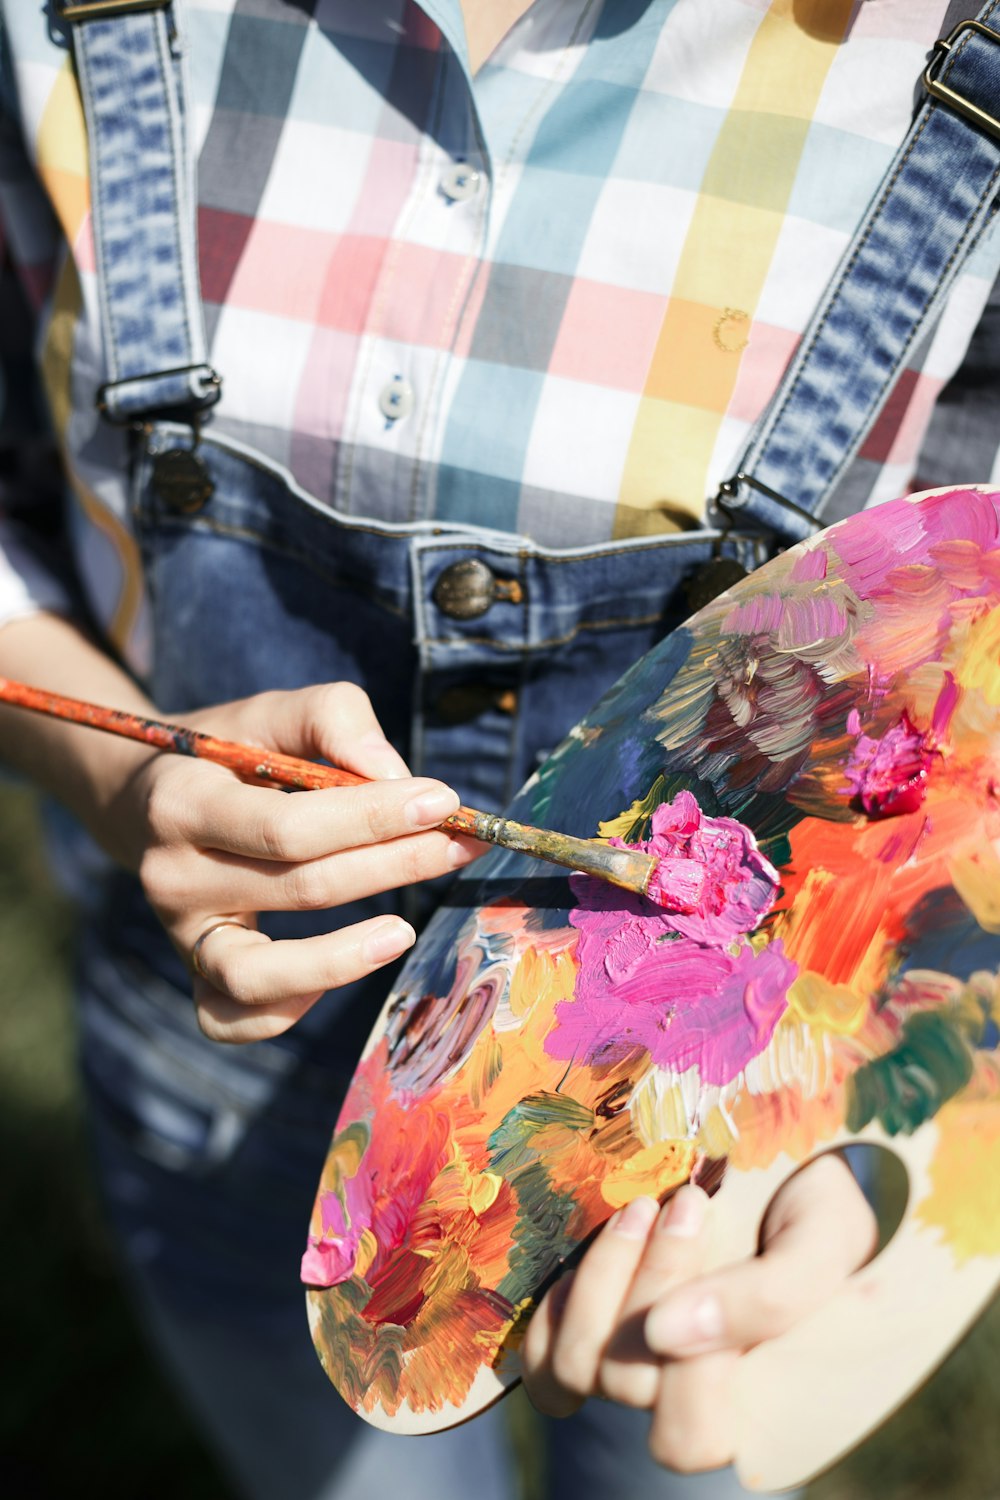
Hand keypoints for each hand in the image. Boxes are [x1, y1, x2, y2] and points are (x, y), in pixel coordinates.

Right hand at [113, 682, 477, 1042]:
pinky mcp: (195, 972)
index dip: (373, 818)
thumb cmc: (230, 751)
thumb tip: (395, 776)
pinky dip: (287, 1008)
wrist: (146, 799)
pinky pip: (232, 1019)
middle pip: (298, 889)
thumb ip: (334, 720)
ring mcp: (180, 934)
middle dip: (393, 865)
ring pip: (258, 974)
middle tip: (462, 846)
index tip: (443, 800)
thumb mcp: (272, 712)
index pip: (288, 827)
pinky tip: (345, 965)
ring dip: (342, 959)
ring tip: (404, 931)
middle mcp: (172, 876)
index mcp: (184, 802)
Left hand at [522, 1152, 876, 1471]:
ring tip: (641, 1208)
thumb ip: (769, 1299)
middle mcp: (682, 1398)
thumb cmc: (819, 1218)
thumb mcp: (820, 1246)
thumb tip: (662, 1335)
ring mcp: (631, 1366)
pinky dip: (552, 1310)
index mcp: (747, 1407)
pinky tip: (592, 1252)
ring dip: (601, 1278)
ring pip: (575, 1367)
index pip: (689, 1435)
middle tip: (682, 1201)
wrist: (795, 1172)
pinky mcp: (592, 1330)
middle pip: (624, 1387)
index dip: (686, 1358)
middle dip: (645, 1285)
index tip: (707, 1223)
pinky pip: (542, 1363)